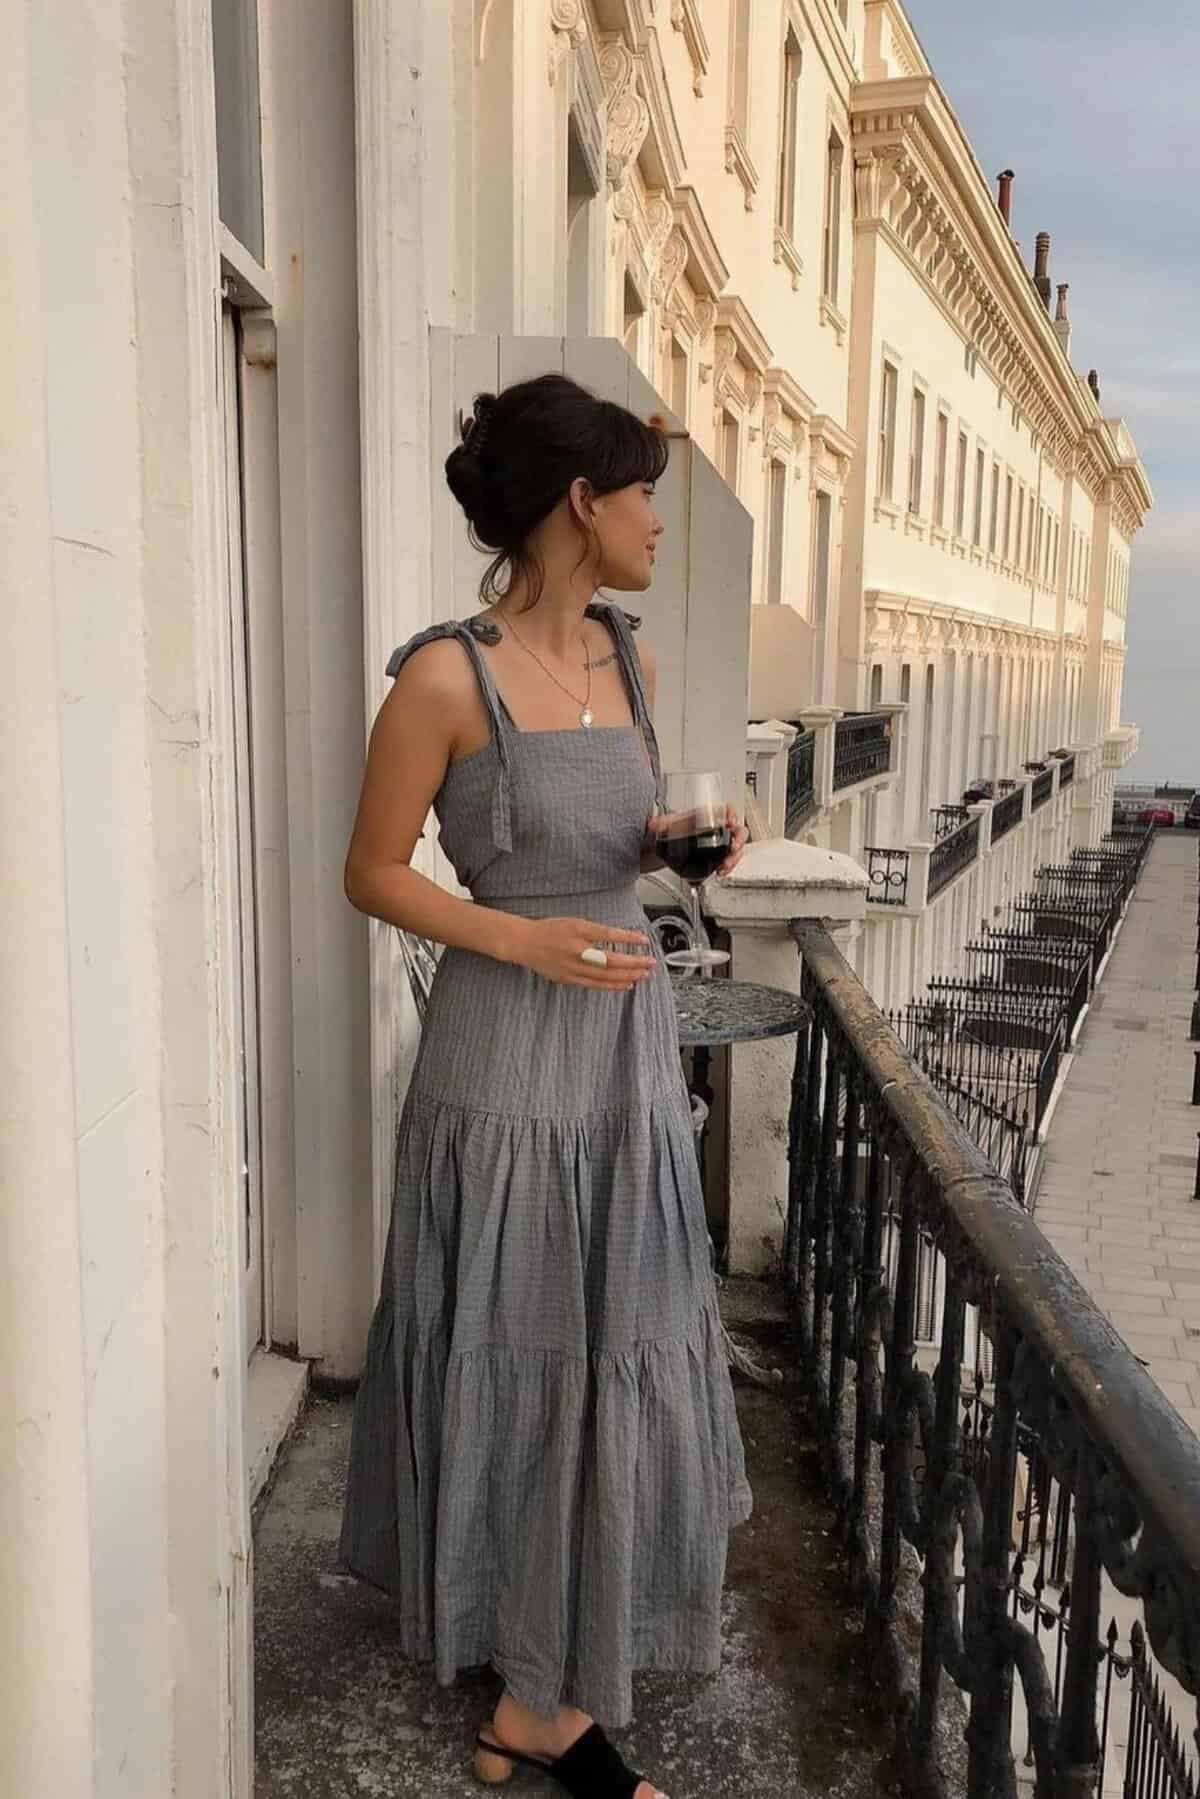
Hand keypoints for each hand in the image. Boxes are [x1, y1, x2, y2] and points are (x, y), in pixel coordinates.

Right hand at [508, 917, 658, 990]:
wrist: (525, 942)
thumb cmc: (549, 930)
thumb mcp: (574, 922)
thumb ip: (595, 931)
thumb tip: (619, 937)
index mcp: (578, 930)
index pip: (608, 934)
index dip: (627, 938)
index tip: (644, 940)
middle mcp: (576, 949)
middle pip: (610, 960)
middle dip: (633, 962)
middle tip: (650, 963)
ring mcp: (572, 966)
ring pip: (605, 975)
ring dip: (627, 975)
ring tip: (643, 975)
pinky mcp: (569, 978)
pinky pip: (595, 984)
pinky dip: (612, 985)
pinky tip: (625, 984)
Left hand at [643, 805, 746, 876]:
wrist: (665, 847)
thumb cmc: (670, 832)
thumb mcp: (665, 825)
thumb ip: (660, 824)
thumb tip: (653, 825)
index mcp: (707, 817)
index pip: (726, 810)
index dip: (731, 814)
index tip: (730, 822)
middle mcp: (717, 829)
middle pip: (737, 831)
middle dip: (738, 840)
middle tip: (733, 848)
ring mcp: (719, 844)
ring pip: (736, 848)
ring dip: (733, 858)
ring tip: (724, 866)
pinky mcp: (718, 857)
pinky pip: (729, 861)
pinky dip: (727, 868)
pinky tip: (719, 872)